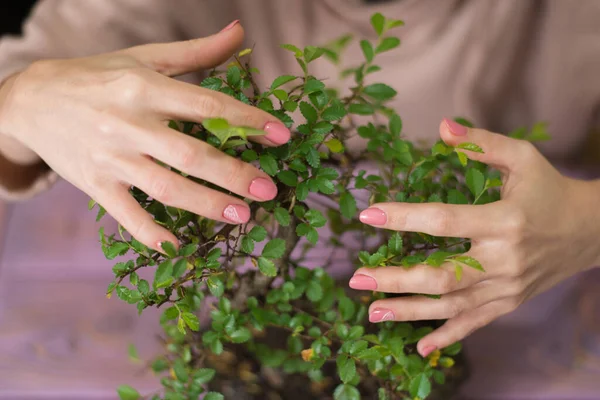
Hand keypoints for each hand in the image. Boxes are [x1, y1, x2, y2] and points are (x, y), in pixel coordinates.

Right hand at [0, 21, 289, 250]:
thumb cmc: (98, 76)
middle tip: (269, 190)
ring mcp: (111, 158)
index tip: (282, 135)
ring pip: (165, 187)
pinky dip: (152, 234)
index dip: (247, 120)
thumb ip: (197, 52)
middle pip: (190, 154)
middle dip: (234, 174)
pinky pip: (127, 216)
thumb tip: (240, 31)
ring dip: (206, 204)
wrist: (31, 100)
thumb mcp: (145, 57)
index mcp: (145, 88)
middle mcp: (129, 123)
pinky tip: (180, 248)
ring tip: (242, 216)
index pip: (206, 105)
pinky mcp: (95, 185)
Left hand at [350, 118, 599, 356]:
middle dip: (396, 279)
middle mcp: (504, 260)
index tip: (369, 215)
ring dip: (409, 310)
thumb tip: (441, 126)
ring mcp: (507, 288)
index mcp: (504, 221)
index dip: (405, 218)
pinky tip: (419, 347)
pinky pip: (474, 323)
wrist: (591, 231)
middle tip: (356, 279)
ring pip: (452, 306)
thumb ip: (482, 143)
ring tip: (371, 311)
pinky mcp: (509, 303)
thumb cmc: (549, 190)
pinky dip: (447, 336)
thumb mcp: (522, 159)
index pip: (445, 221)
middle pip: (443, 276)